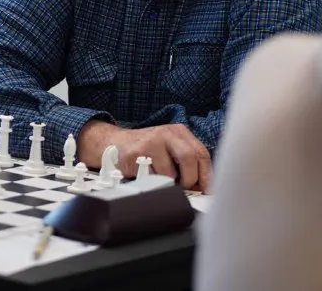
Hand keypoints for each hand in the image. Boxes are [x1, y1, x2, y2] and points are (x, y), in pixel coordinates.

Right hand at [78, 121, 211, 191]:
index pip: (201, 153)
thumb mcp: (169, 148)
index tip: (207, 190)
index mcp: (179, 132)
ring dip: (168, 183)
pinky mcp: (137, 154)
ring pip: (170, 172)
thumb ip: (187, 162)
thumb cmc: (146, 150)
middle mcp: (167, 134)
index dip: (207, 175)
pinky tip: (146, 174)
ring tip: (161, 178)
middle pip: (190, 159)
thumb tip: (203, 186)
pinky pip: (152, 177)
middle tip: (184, 187)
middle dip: (190, 180)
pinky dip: (153, 181)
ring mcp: (151, 142)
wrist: (114, 143)